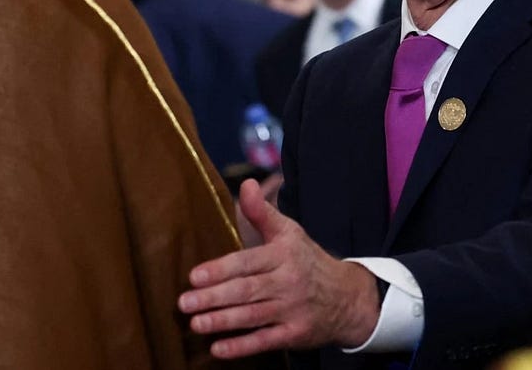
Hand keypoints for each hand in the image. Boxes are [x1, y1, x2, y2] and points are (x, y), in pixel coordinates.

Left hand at [181, 179, 381, 358]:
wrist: (348, 297)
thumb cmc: (308, 260)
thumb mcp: (289, 232)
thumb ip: (262, 211)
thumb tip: (246, 183)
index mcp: (283, 254)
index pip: (248, 262)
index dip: (221, 269)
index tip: (194, 276)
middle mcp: (288, 282)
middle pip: (247, 290)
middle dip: (214, 297)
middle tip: (184, 303)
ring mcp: (292, 310)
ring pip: (253, 316)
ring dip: (223, 321)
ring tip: (195, 324)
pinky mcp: (295, 334)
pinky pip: (266, 341)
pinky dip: (242, 346)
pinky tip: (219, 348)